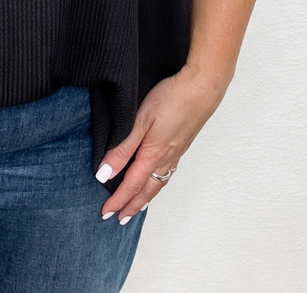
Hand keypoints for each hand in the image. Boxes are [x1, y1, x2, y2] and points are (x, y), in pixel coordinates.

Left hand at [96, 65, 227, 222]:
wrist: (202, 88)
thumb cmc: (170, 99)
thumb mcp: (138, 121)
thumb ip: (122, 149)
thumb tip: (104, 173)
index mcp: (152, 155)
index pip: (130, 185)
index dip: (117, 200)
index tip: (105, 213)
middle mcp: (166, 159)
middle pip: (146, 190)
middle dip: (132, 205)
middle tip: (120, 218)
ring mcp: (176, 153)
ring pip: (158, 183)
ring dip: (146, 197)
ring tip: (138, 206)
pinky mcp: (182, 144)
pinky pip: (168, 172)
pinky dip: (158, 183)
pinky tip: (157, 178)